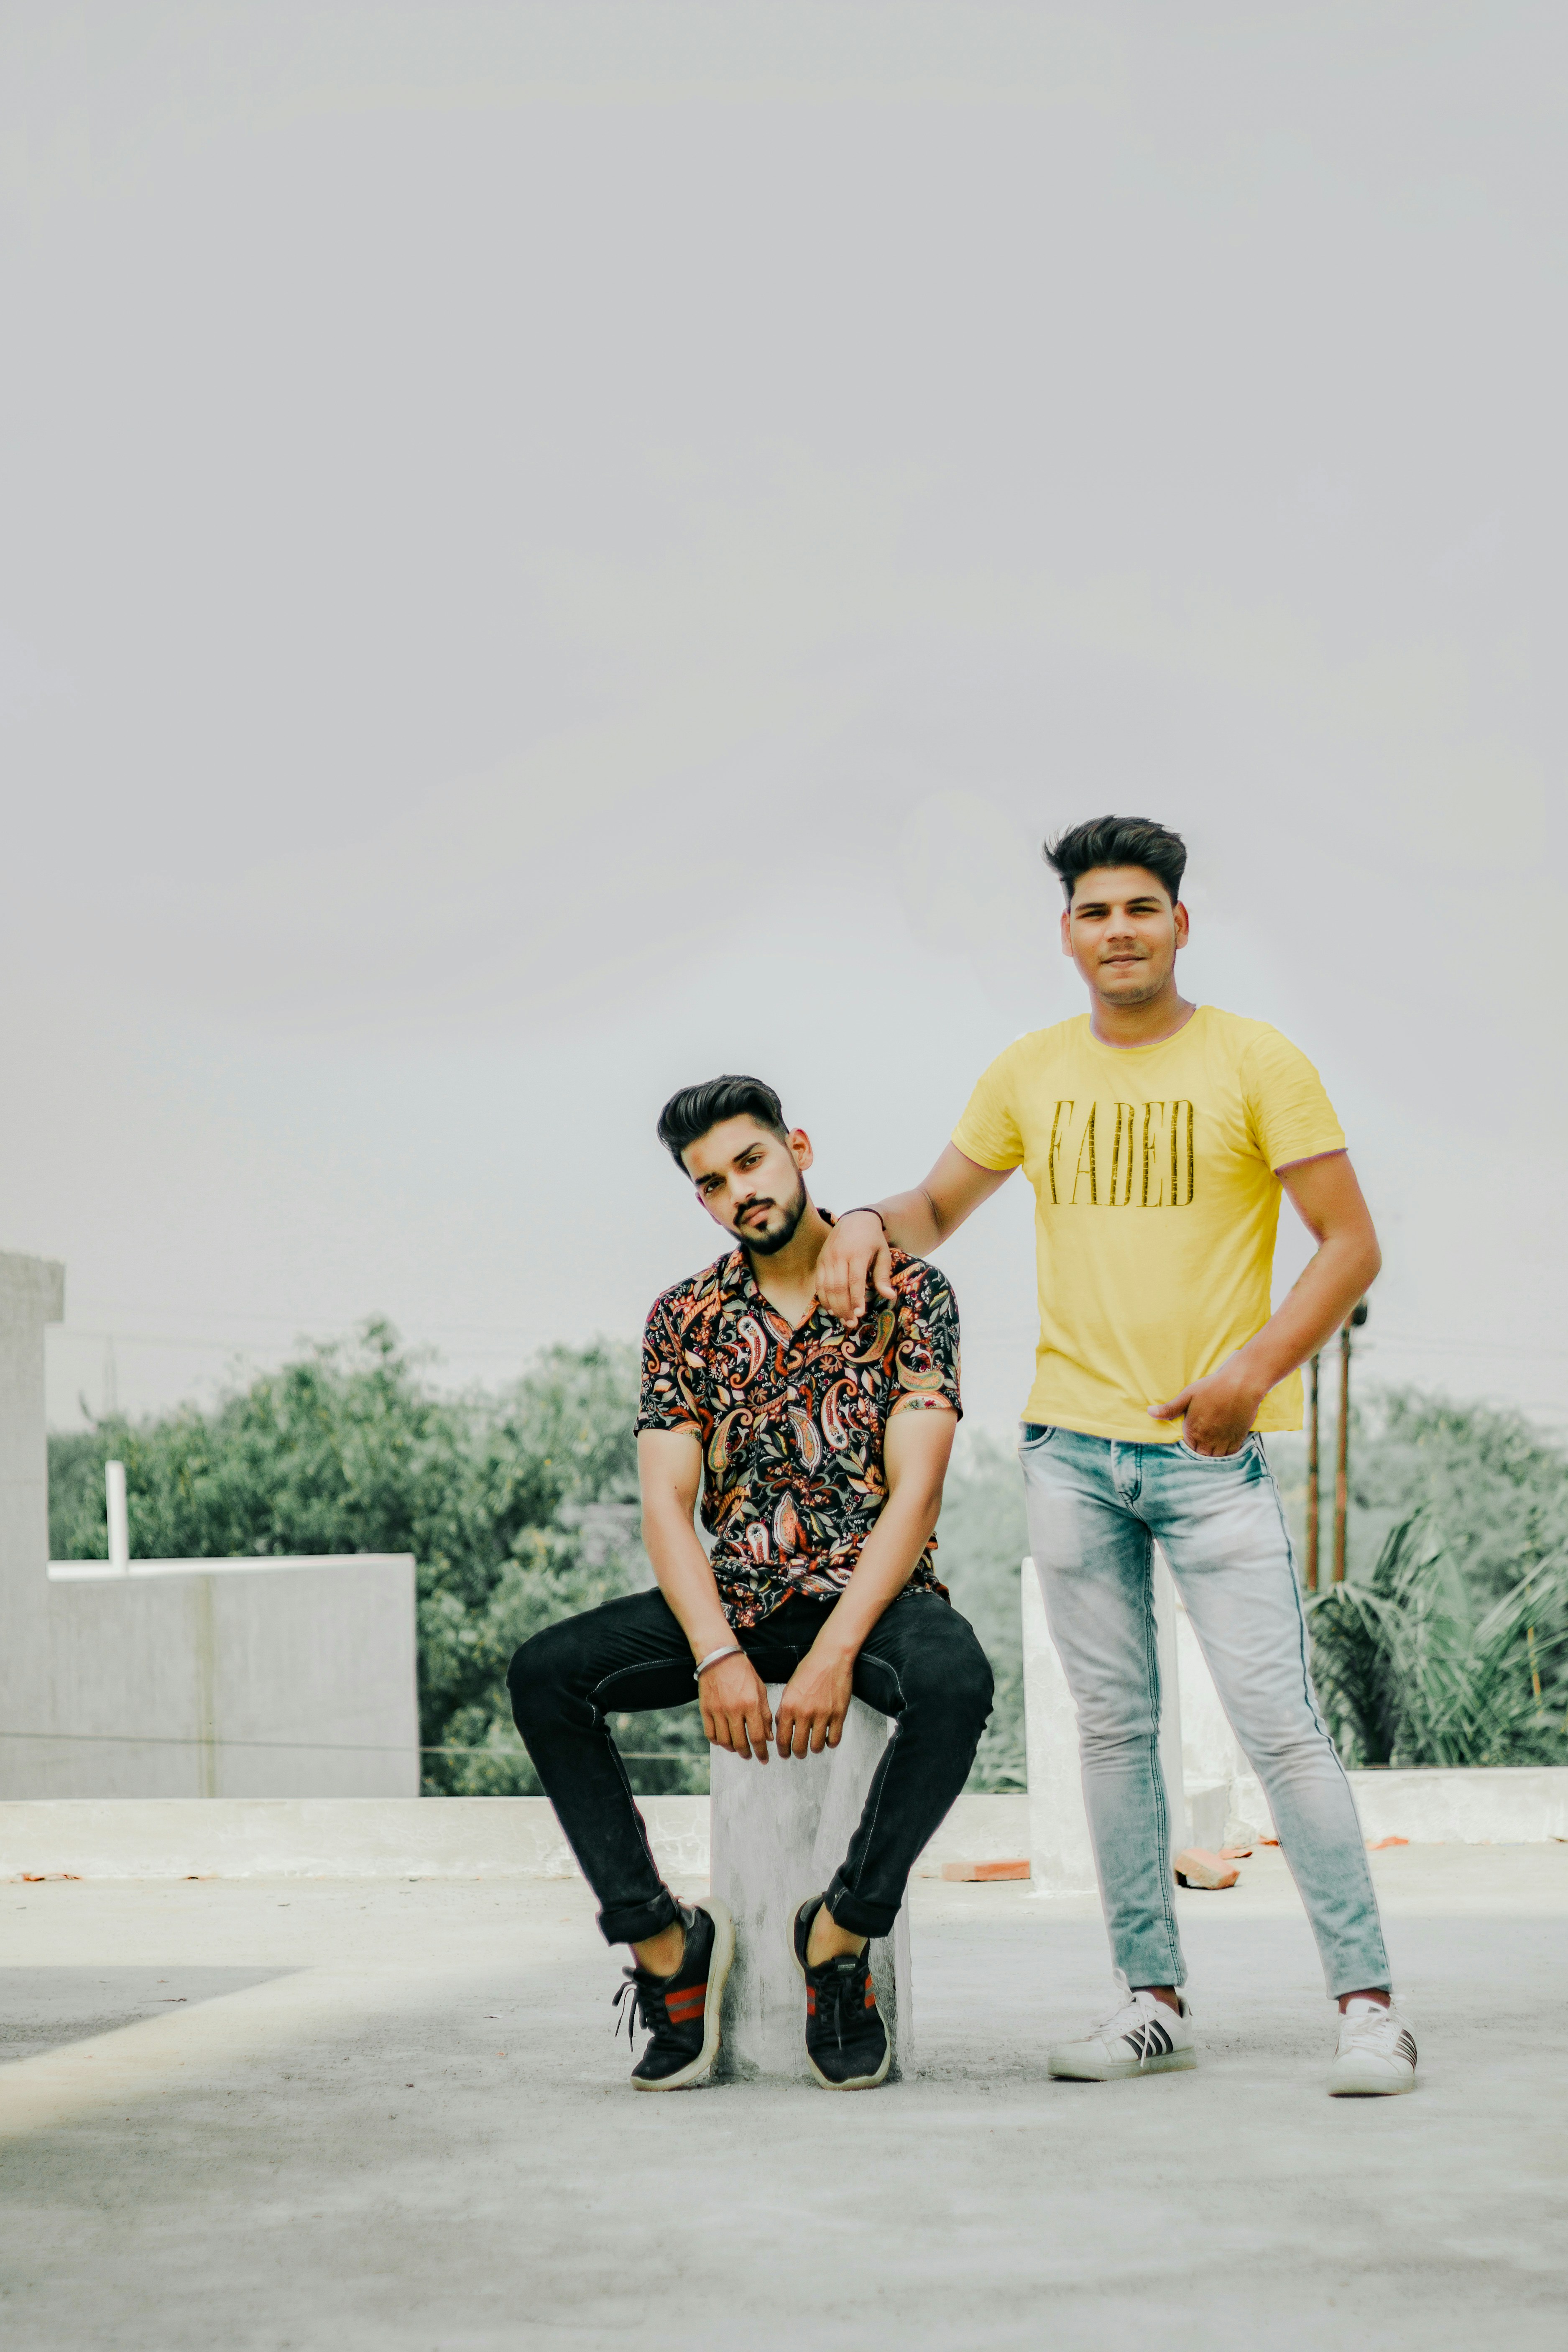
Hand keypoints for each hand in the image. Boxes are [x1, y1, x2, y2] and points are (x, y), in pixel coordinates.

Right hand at [699, 1652, 773, 1762]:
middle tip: (750, 1756)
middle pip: (740, 1742)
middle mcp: (734, 1710)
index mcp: (751, 1704)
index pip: (757, 1736)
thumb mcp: (760, 1690)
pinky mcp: (705, 1709)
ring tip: (737, 1749)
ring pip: (724, 1741)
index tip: (764, 1759)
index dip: (761, 1751)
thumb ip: (764, 1714)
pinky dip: (717, 1741)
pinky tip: (723, 1741)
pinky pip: (710, 1733)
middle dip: (747, 1753)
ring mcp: (717, 1710)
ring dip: (732, 1749)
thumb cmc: (743, 1672)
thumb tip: (768, 1736)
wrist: (719, 1657)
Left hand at [775, 1641, 853, 1757]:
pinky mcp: (839, 1714)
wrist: (830, 1657)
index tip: (784, 1754)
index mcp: (789, 1706)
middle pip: (799, 1747)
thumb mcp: (789, 1689)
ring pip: (817, 1747)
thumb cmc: (809, 1669)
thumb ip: (784, 1710)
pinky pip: (834, 1739)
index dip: (783, 1750)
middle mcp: (805, 1712)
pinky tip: (827, 1738)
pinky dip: (830, 1742)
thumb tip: (781, 1729)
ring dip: (814, 1749)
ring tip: (813, 1745)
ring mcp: (823, 1714)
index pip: (782, 1738)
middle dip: (797, 1753)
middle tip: (799, 1753)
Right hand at [816, 1210, 895, 1324]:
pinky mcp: (820, 1260)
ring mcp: (827, 1258)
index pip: (855, 1279)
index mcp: (857, 1253)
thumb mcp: (883, 1253)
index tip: (860, 1313)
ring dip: (834, 1306)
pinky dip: (823, 1298)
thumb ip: (883, 1276)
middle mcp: (839, 1255)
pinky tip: (831, 1309)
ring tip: (842, 1319)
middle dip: (844, 1307)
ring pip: (827, 1286)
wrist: (855, 1218)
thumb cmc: (872, 1239)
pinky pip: (819, 1283)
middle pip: (839, 1286)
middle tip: (851, 1323)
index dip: (856, 1298)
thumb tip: (890, 1296)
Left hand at [1149, 1358, 1264, 1455]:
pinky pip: (1231, 1454)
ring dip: (1212, 1456)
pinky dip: (1227, 1454)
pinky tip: (1224, 1449)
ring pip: (1216, 1458)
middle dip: (1199, 1453)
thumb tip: (1150, 1412)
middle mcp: (1208, 1438)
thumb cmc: (1213, 1387)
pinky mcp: (1238, 1438)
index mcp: (1194, 1430)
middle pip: (1201, 1456)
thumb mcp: (1188, 1395)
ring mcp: (1224, 1439)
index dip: (1188, 1447)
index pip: (1187, 1449)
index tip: (1190, 1443)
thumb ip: (1170, 1408)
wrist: (1240, 1384)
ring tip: (1211, 1449)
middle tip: (1200, 1447)